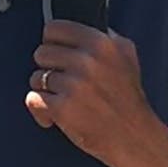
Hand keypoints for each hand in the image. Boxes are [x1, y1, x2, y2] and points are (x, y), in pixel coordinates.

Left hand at [26, 19, 165, 166]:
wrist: (134, 138)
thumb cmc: (128, 99)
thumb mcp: (128, 56)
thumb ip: (106, 37)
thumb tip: (80, 29)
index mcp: (101, 44)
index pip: (54, 28)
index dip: (52, 42)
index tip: (57, 53)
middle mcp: (87, 61)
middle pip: (41, 53)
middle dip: (48, 68)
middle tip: (63, 82)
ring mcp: (73, 85)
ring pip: (36, 77)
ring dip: (45, 90)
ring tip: (64, 100)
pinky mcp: (62, 108)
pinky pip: (33, 100)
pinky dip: (41, 110)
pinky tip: (56, 116)